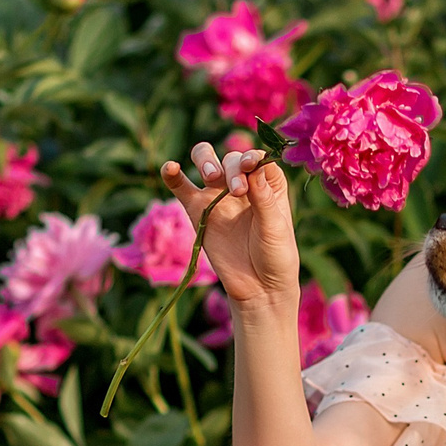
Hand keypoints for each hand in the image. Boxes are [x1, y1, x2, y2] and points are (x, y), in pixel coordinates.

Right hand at [159, 142, 299, 313]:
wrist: (258, 287)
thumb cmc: (275, 255)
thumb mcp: (275, 227)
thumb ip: (263, 197)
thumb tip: (254, 165)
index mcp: (268, 183)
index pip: (256, 159)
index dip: (252, 157)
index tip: (251, 166)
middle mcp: (242, 183)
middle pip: (230, 158)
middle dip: (232, 168)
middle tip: (237, 190)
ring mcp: (217, 195)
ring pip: (205, 161)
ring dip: (206, 160)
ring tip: (210, 175)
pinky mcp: (197, 210)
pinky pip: (181, 187)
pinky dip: (172, 174)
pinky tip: (170, 167)